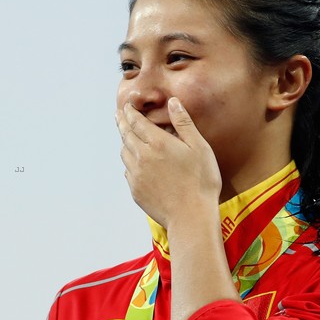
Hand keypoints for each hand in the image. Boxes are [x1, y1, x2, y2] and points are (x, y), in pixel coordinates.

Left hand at [117, 97, 220, 227]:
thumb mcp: (199, 147)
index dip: (130, 111)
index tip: (127, 105)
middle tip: (119, 115)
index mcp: (157, 143)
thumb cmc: (201, 181)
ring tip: (127, 137)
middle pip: (126, 135)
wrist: (191, 217)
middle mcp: (141, 157)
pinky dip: (129, 162)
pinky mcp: (136, 190)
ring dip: (124, 142)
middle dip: (122, 123)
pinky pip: (128, 171)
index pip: (136, 121)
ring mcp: (136, 175)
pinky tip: (135, 163)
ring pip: (124, 153)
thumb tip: (173, 102)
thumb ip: (183, 122)